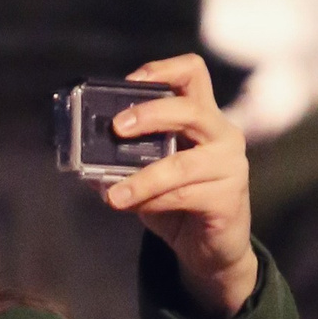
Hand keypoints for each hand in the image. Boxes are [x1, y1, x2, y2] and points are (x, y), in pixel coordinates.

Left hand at [99, 54, 256, 318]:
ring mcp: (231, 165)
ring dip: (142, 179)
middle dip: (149, 115)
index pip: (192, 73)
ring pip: (181, 164)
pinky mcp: (229, 198)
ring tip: (112, 195)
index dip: (161, 70)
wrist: (210, 249)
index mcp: (202, 117)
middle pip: (189, 108)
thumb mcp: (149, 173)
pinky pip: (184, 196)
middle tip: (116, 128)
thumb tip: (86, 159)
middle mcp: (222, 134)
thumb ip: (126, 159)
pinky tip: (134, 207)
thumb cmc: (178, 201)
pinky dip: (153, 202)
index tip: (129, 83)